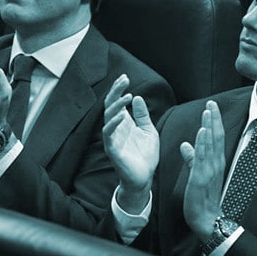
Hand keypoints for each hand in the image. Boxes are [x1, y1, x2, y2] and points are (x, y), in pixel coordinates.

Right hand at [103, 74, 158, 212]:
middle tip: (124, 79)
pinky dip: (113, 124)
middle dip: (116, 91)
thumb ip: (143, 115)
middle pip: (110, 106)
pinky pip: (109, 135)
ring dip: (116, 105)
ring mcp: (112, 139)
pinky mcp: (113, 150)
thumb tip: (138, 98)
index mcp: (123, 123)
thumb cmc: (145, 156)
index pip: (117, 102)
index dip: (119, 89)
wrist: (144, 178)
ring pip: (108, 118)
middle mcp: (115, 129)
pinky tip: (121, 115)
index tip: (125, 77)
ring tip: (127, 96)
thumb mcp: (148, 131)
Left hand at [181, 100, 224, 241]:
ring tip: (208, 110)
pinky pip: (202, 157)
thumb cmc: (202, 198)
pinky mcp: (201, 177)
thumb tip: (186, 144)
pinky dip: (203, 143)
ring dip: (209, 126)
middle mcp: (215, 163)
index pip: (216, 137)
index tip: (212, 106)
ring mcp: (209, 170)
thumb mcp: (196, 174)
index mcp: (214, 162)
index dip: (214, 121)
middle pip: (216, 136)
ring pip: (211, 143)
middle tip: (212, 102)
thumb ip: (192, 159)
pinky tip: (202, 131)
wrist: (206, 219)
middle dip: (214, 118)